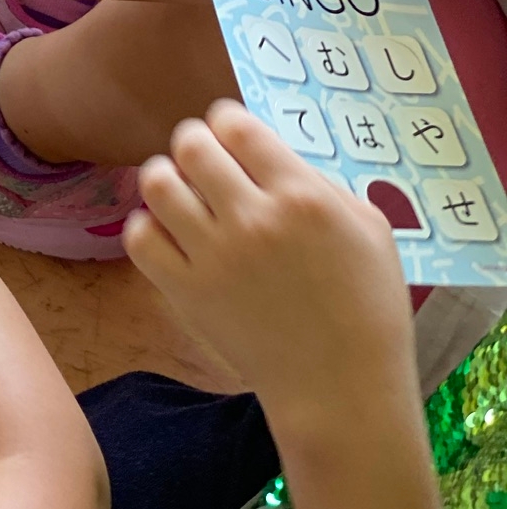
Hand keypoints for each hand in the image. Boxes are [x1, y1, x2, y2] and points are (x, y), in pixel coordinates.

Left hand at [125, 102, 416, 429]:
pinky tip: (171, 233)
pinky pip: (140, 236)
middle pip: (190, 145)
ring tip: (182, 190)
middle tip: (203, 158)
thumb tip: (270, 153)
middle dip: (194, 142)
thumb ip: (319, 183)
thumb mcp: (368, 230)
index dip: (227, 121)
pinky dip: (149, 227)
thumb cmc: (366, 307)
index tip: (229, 132)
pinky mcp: (185, 290)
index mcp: (302, 198)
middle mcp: (252, 219)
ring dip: (166, 177)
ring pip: (157, 183)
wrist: (340, 387)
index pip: (237, 126)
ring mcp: (213, 255)